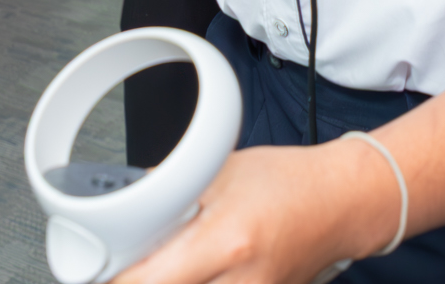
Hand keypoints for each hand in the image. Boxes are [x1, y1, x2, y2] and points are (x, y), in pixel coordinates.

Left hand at [116, 141, 396, 283]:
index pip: (150, 280)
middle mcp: (242, 282)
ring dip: (173, 281)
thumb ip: (172, 192)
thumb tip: (126, 205)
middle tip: (132, 265)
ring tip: (171, 263)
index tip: (102, 270)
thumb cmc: (289, 182)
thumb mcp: (221, 172)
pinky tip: (199, 270)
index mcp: (226, 241)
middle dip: (144, 280)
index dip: (118, 278)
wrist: (342, 203)